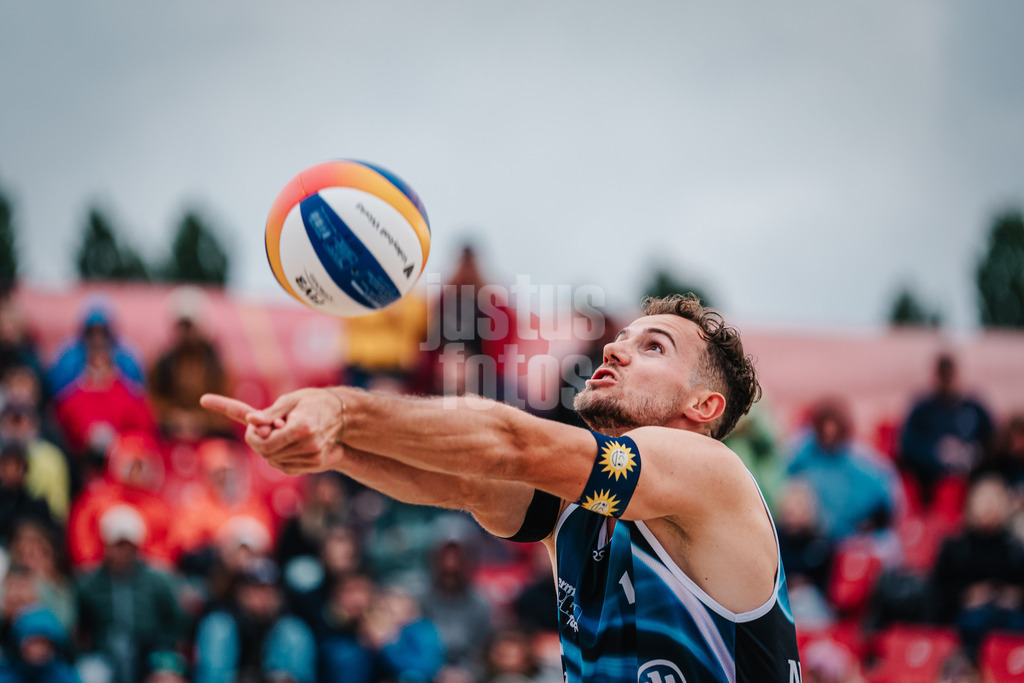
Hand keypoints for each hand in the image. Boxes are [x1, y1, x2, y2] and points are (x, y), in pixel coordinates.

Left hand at [200, 389, 346, 475]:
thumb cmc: (313, 402)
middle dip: (260, 441)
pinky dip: (279, 456)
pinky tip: (285, 443)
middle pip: (268, 455)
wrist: (341, 413)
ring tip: (279, 432)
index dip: (253, 436)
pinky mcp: (316, 463)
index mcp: (302, 428)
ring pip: (275, 462)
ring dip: (269, 449)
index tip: (254, 424)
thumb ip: (269, 413)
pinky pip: (286, 467)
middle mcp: (310, 446)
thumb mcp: (290, 400)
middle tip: (265, 426)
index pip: (266, 445)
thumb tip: (250, 420)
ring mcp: (314, 457)